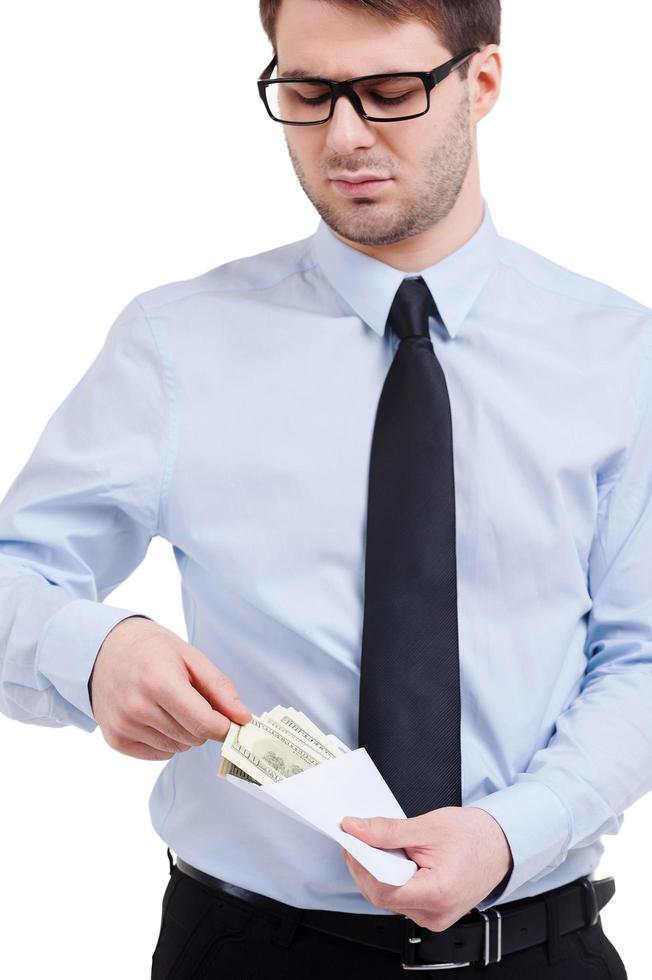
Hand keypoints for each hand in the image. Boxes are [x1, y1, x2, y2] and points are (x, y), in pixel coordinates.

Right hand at [88, 616, 252, 760]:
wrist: (105, 649)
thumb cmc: (151, 650)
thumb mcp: (191, 657)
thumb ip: (219, 688)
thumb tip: (242, 718)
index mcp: (159, 681)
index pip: (204, 724)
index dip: (225, 726)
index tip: (233, 721)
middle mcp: (137, 707)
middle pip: (193, 737)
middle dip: (203, 723)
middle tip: (191, 698)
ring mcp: (123, 725)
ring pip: (178, 748)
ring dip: (184, 732)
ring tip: (169, 704)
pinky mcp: (115, 739)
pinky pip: (159, 754)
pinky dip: (166, 740)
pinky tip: (156, 716)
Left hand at [339, 806, 512, 930]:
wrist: (501, 844)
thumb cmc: (474, 836)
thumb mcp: (427, 826)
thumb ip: (387, 830)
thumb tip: (355, 829)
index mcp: (436, 893)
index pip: (383, 889)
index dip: (362, 864)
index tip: (352, 842)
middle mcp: (434, 914)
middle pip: (382, 896)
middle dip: (366, 866)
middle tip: (359, 838)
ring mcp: (433, 917)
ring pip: (389, 899)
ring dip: (378, 872)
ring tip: (379, 845)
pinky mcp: (432, 912)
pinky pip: (401, 899)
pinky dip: (392, 878)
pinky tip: (393, 859)